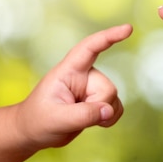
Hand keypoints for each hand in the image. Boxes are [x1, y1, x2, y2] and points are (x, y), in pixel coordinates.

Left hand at [15, 24, 132, 150]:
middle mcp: (85, 76)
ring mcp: (94, 88)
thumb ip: (83, 114)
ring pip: (113, 99)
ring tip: (78, 120)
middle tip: (73, 118)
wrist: (34, 133)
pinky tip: (95, 123)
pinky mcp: (100, 101)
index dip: (109, 36)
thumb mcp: (55, 119)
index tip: (128, 29)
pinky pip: (117, 108)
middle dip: (97, 107)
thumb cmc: (38, 120)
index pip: (90, 48)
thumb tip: (109, 110)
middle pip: (107, 88)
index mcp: (69, 71)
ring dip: (102, 116)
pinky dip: (109, 119)